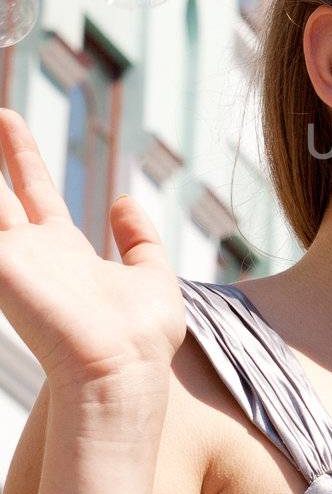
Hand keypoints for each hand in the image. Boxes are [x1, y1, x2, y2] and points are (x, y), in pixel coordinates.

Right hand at [0, 107, 185, 396]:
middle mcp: (33, 253)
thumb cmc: (142, 337)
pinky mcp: (1, 266)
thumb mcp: (153, 277)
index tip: (8, 122)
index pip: (35, 193)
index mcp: (65, 252)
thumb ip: (139, 239)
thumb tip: (123, 200)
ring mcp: (13, 259)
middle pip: (2, 191)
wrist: (123, 371)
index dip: (20, 157)